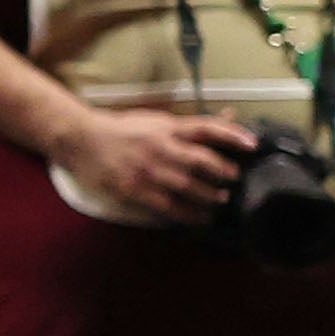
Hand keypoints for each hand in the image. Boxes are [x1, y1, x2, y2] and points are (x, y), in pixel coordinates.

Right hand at [48, 101, 255, 226]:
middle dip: (223, 173)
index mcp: (167, 127)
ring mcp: (148, 170)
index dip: (232, 136)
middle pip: (202, 162)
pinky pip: (168, 206)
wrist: (82, 140)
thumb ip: (191, 124)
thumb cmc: (121, 128)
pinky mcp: (136, 189)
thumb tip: (229, 117)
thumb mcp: (156, 119)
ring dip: (209, 197)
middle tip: (233, 180)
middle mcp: (160, 147)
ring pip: (189, 187)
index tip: (252, 145)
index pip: (207, 128)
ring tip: (219, 201)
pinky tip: (199, 218)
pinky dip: (188, 214)